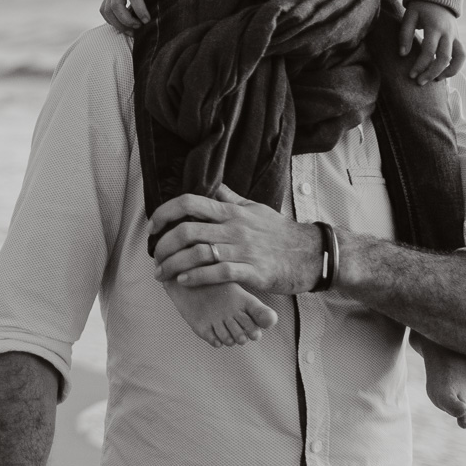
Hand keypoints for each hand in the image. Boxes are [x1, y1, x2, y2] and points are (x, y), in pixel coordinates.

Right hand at [101, 0, 163, 30]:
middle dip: (126, 20)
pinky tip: (122, 26)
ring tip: (131, 32)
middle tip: (139, 27)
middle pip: (116, 5)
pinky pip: (104, 9)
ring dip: (117, 23)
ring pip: (107, 9)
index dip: (140, 9)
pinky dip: (111, 20)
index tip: (147, 20)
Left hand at [149, 185, 323, 294]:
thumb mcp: (255, 209)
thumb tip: (213, 185)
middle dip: (164, 245)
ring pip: (198, 253)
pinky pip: (218, 272)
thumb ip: (230, 199)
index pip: (189, 203)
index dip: (165, 212)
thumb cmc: (280, 232)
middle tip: (155, 257)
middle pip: (187, 230)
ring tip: (162, 274)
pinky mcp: (253, 271)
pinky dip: (197, 277)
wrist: (312, 254)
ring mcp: (243, 249)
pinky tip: (184, 281)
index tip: (153, 226)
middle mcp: (234, 228)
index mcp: (231, 212)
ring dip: (174, 265)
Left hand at [399, 1, 465, 84]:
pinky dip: (455, 66)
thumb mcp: (409, 17)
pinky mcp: (458, 39)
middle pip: (444, 58)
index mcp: (434, 27)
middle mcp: (448, 33)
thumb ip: (405, 34)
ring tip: (435, 80)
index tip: (411, 75)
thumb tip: (402, 54)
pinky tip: (443, 74)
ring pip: (459, 58)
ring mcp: (455, 36)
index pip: (429, 51)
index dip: (420, 65)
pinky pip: (461, 55)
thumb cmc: (419, 8)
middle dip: (432, 72)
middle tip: (420, 82)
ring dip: (449, 72)